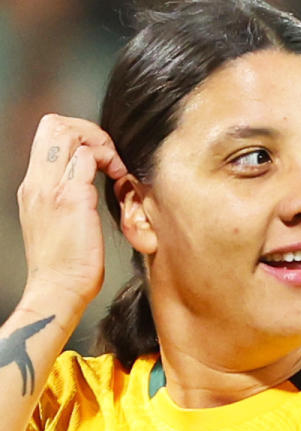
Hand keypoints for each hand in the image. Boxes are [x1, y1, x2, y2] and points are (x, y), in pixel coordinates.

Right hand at [18, 114, 127, 304]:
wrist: (58, 288)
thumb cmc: (65, 263)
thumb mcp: (57, 221)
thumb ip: (65, 195)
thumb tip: (86, 178)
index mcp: (34, 187)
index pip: (47, 135)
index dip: (77, 133)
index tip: (100, 154)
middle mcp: (38, 184)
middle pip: (53, 125)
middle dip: (88, 129)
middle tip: (109, 153)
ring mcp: (52, 189)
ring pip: (67, 133)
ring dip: (99, 142)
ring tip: (114, 166)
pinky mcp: (72, 199)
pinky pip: (87, 158)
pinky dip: (108, 159)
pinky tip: (119, 177)